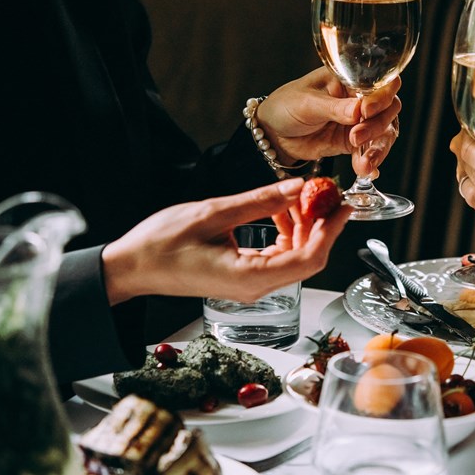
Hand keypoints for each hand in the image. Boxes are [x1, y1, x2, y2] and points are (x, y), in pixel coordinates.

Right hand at [101, 178, 351, 304]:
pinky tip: (280, 211)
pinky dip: (286, 234)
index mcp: (249, 278)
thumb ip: (260, 201)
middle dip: (321, 226)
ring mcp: (250, 286)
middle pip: (308, 260)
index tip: (343, 205)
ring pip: (295, 258)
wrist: (130, 268)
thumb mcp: (213, 212)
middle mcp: (255, 288)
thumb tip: (297, 186)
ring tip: (297, 196)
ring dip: (302, 228)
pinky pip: (278, 258)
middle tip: (325, 194)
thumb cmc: (160, 244)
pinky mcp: (244, 279)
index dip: (331, 231)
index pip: (309, 258)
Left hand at [256, 67, 401, 176]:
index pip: (380, 83)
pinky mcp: (354, 142)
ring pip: (384, 132)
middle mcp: (360, 99)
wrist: (273, 134)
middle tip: (356, 138)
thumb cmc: (286, 106)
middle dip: (378, 126)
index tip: (366, 111)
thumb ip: (334, 108)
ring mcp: (359, 122)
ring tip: (364, 164)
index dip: (381, 96)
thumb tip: (360, 111)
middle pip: (389, 109)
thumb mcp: (307, 103)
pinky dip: (371, 162)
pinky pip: (370, 151)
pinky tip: (367, 171)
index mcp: (350, 79)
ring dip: (378, 148)